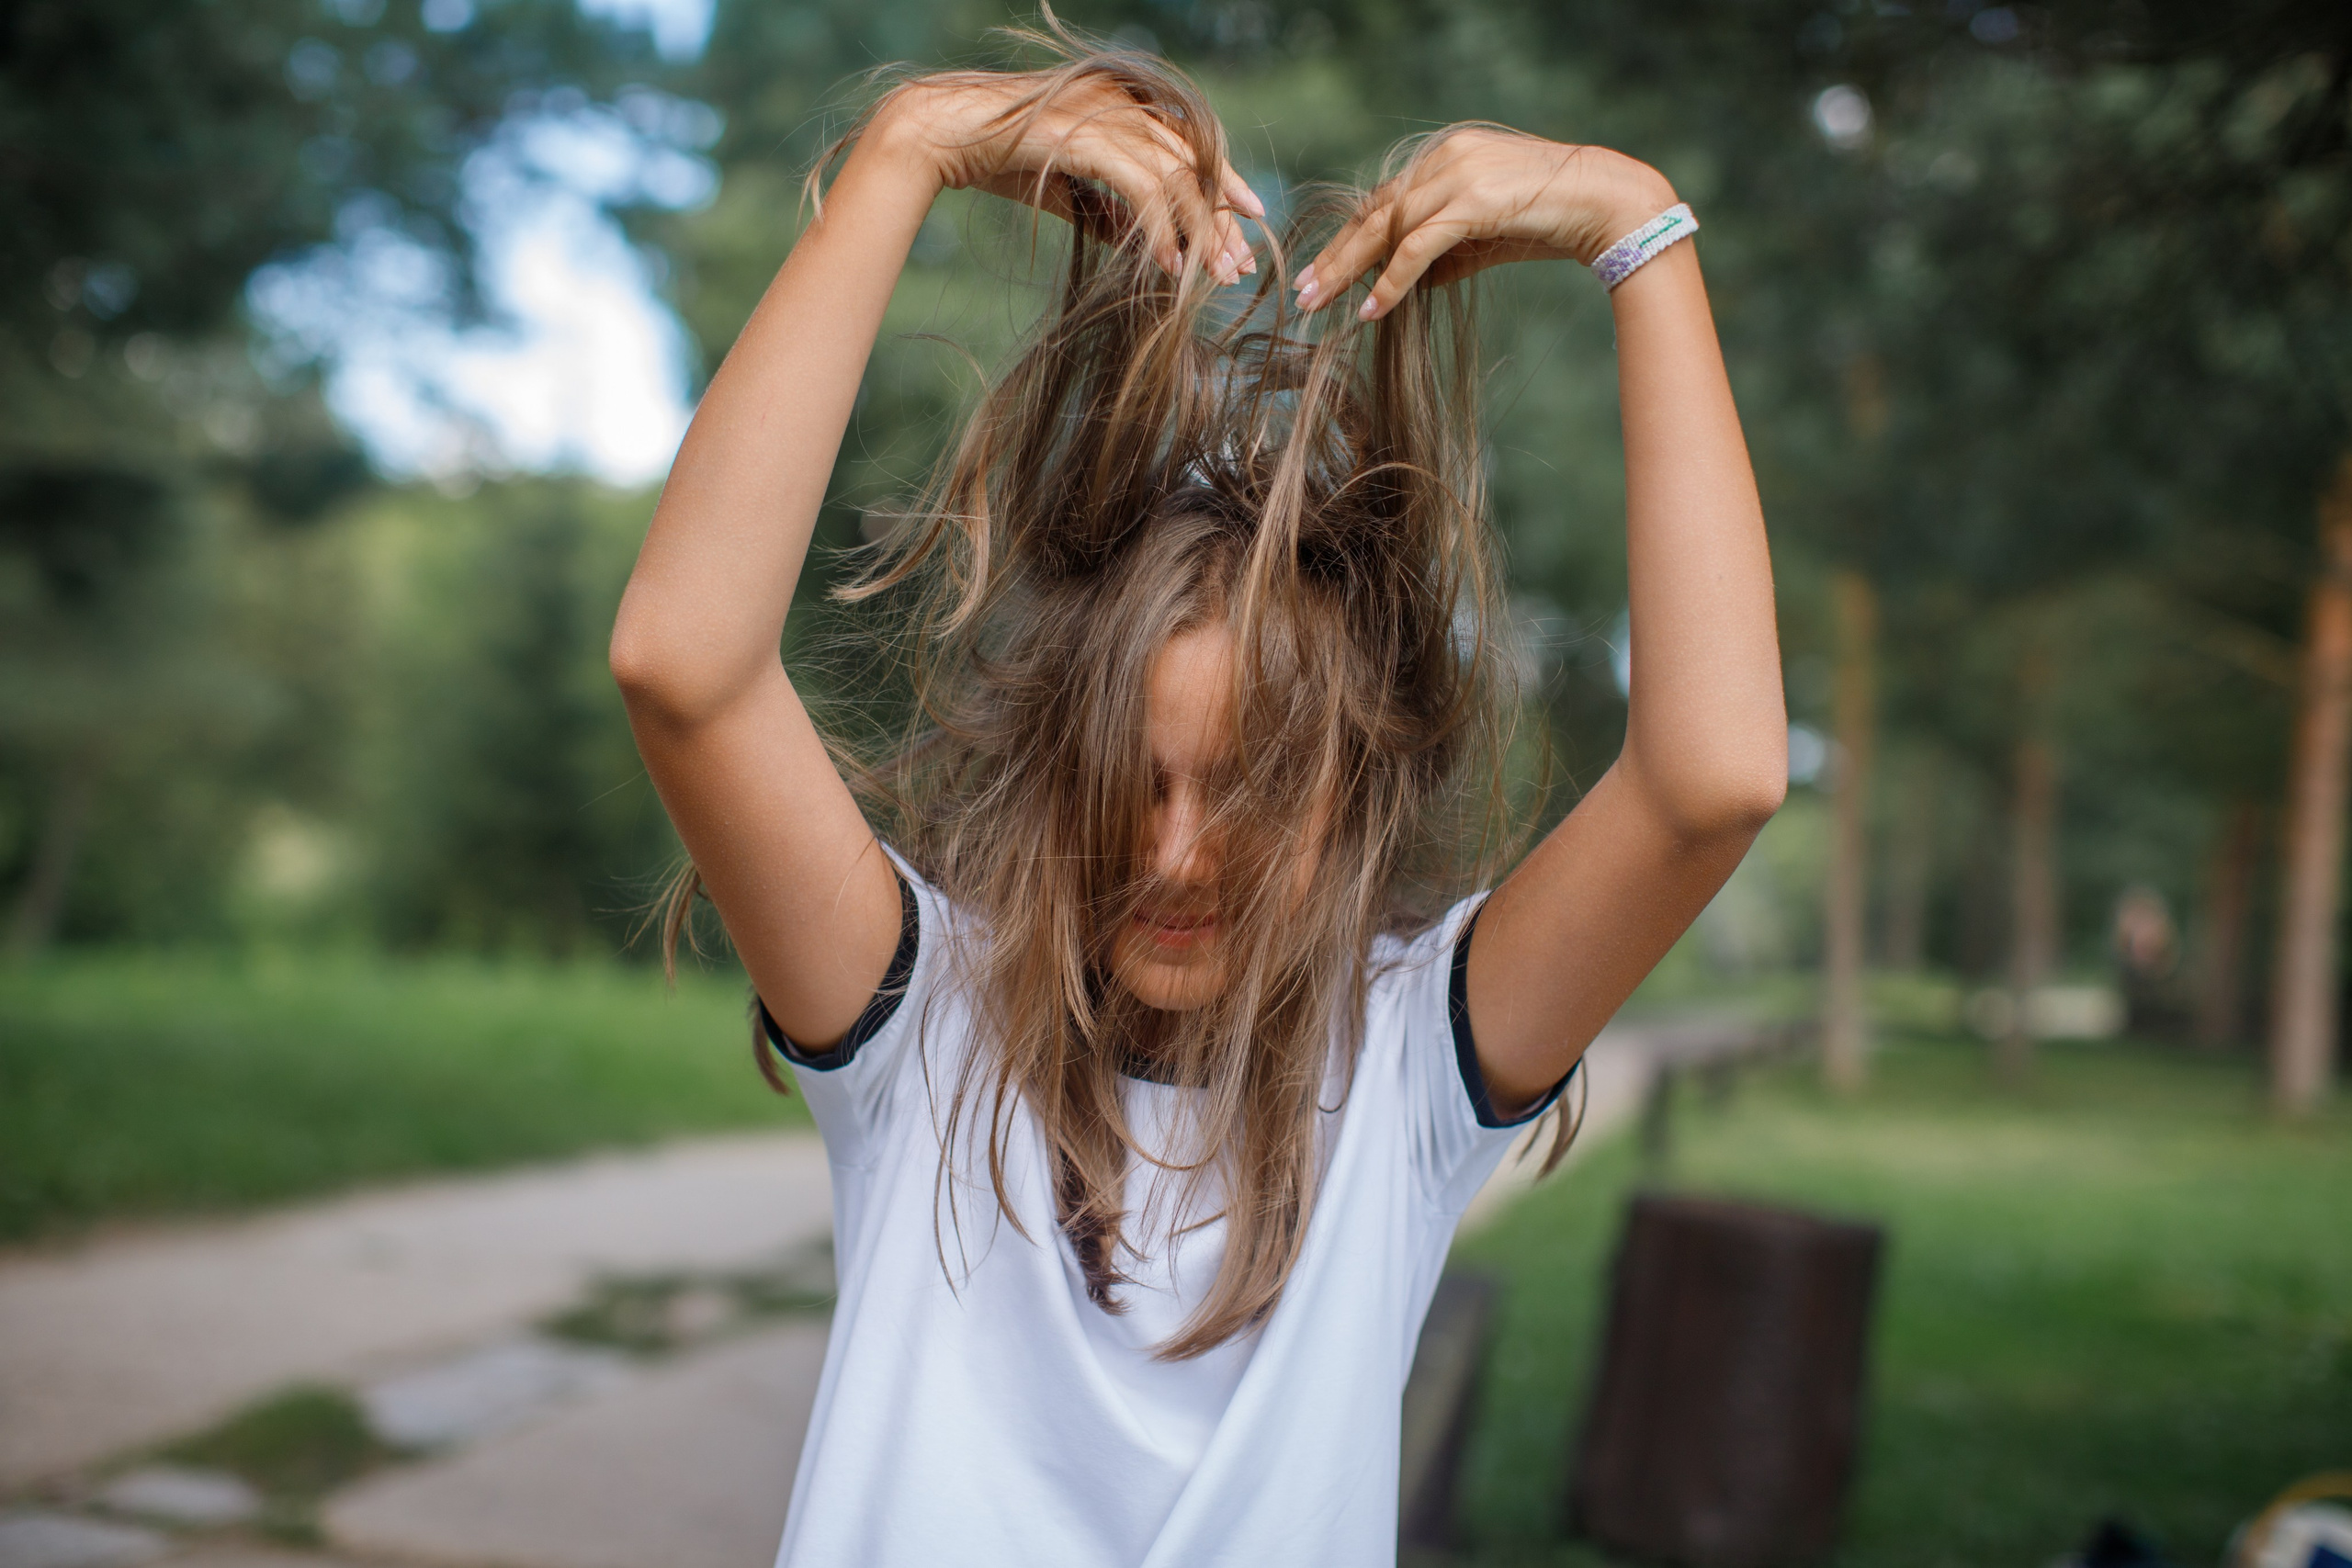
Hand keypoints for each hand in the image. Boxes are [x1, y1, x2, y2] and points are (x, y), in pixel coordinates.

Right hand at [874, 72, 1261, 283]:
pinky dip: (1160, 229)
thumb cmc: (997, 159)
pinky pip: (1142, 188)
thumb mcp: (1067, 188)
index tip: (1249, 222)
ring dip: (1200, 230)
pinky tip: (1169, 265)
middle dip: (1221, 217)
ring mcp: (1105, 114)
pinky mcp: (1087, 137)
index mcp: (1122, 101)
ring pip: (1176, 175)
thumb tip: (1147, 243)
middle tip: (1240, 266)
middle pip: (1193, 161)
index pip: (1190, 143)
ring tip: (1214, 277)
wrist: (942, 135)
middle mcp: (1122, 100)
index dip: (1223, 184)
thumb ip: (1109, 208)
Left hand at [1295, 128, 1676, 318]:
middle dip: (1335, 255)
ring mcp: (1457, 175)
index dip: (1349, 239)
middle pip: (1375, 212)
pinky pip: (1417, 247)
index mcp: (1446, 157)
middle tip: (1303, 291)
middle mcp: (1445, 158)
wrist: (1606, 202)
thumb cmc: (1553, 220)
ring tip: (1322, 304)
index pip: (1384, 201)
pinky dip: (1391, 281)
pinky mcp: (1472, 201)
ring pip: (1387, 227)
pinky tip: (1371, 309)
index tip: (1320, 273)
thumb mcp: (1489, 237)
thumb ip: (1448, 253)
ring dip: (1350, 270)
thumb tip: (1413, 284)